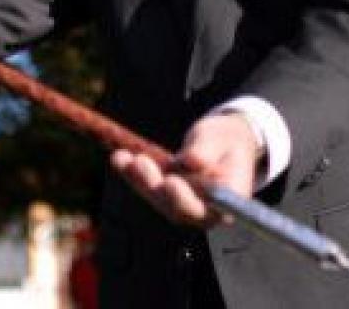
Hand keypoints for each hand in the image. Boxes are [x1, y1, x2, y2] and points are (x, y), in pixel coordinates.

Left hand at [110, 112, 260, 228]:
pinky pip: (149, 187)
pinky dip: (133, 173)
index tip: (170, 181)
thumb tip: (192, 161)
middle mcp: (205, 210)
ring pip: (157, 198)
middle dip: (154, 186)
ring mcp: (184, 205)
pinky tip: (119, 158)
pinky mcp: (168, 196)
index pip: (206, 210)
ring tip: (120, 157)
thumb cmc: (227, 139)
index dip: (185, 200)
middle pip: (175, 208)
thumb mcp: (220, 138)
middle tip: (139, 162)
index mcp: (229, 201)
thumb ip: (206, 150)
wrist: (222, 141)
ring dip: (137, 179)